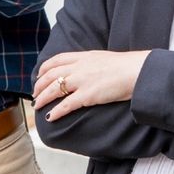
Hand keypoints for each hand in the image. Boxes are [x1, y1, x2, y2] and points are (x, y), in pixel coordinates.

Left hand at [33, 49, 149, 120]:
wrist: (138, 71)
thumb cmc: (127, 66)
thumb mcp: (104, 58)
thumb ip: (92, 63)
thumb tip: (88, 70)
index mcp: (84, 56)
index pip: (57, 59)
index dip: (44, 68)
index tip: (39, 75)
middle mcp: (79, 67)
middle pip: (51, 74)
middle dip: (39, 85)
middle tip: (35, 94)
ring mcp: (82, 80)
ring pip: (54, 89)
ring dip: (43, 98)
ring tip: (37, 106)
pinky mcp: (87, 95)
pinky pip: (66, 104)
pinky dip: (56, 111)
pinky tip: (51, 117)